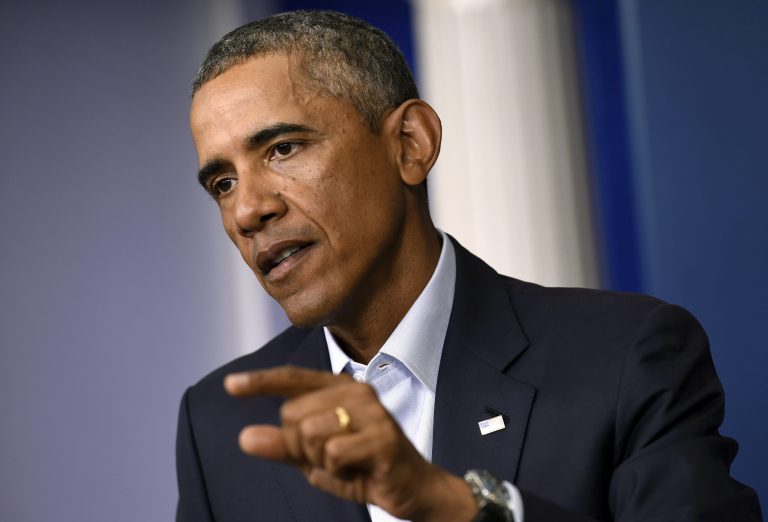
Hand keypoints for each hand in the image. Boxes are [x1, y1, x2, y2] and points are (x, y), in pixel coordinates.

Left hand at [224, 365, 476, 521]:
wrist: (413, 490)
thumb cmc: (363, 467)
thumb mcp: (316, 459)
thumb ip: (283, 446)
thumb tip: (245, 438)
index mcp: (339, 389)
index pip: (293, 379)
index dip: (261, 382)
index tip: (230, 385)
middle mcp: (356, 391)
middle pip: (292, 414)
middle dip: (300, 447)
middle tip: (331, 459)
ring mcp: (372, 412)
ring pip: (310, 432)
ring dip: (320, 461)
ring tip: (347, 465)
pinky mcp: (383, 437)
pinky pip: (333, 454)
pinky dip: (339, 472)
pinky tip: (361, 472)